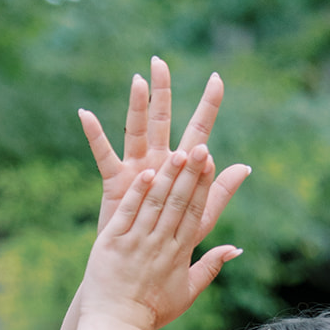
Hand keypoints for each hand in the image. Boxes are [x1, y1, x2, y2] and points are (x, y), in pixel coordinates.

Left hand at [80, 146, 240, 329]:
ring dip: (167, 177)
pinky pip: (127, 214)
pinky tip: (146, 174)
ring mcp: (136, 242)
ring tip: (177, 153)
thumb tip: (235, 249)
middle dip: (190, 173)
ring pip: (155, 204)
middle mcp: (160, 244)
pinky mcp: (111, 243)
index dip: (204, 186)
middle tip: (200, 146)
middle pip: (179, 203)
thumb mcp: (187, 292)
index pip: (196, 213)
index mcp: (179, 253)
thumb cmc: (151, 312)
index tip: (211, 162)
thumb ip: (210, 267)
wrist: (116, 326)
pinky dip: (137, 194)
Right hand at [83, 56, 249, 237]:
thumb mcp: (200, 220)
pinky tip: (85, 113)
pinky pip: (103, 155)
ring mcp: (136, 169)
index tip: (217, 79)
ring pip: (136, 130)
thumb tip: (244, 167)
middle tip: (160, 61)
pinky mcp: (116, 182)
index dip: (208, 106)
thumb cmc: (171, 246)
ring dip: (137, 105)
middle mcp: (158, 161)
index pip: (199, 130)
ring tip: (138, 80)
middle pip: (162, 119)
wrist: (141, 268)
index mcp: (182, 169)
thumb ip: (218, 193)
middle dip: (162, 91)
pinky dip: (94, 135)